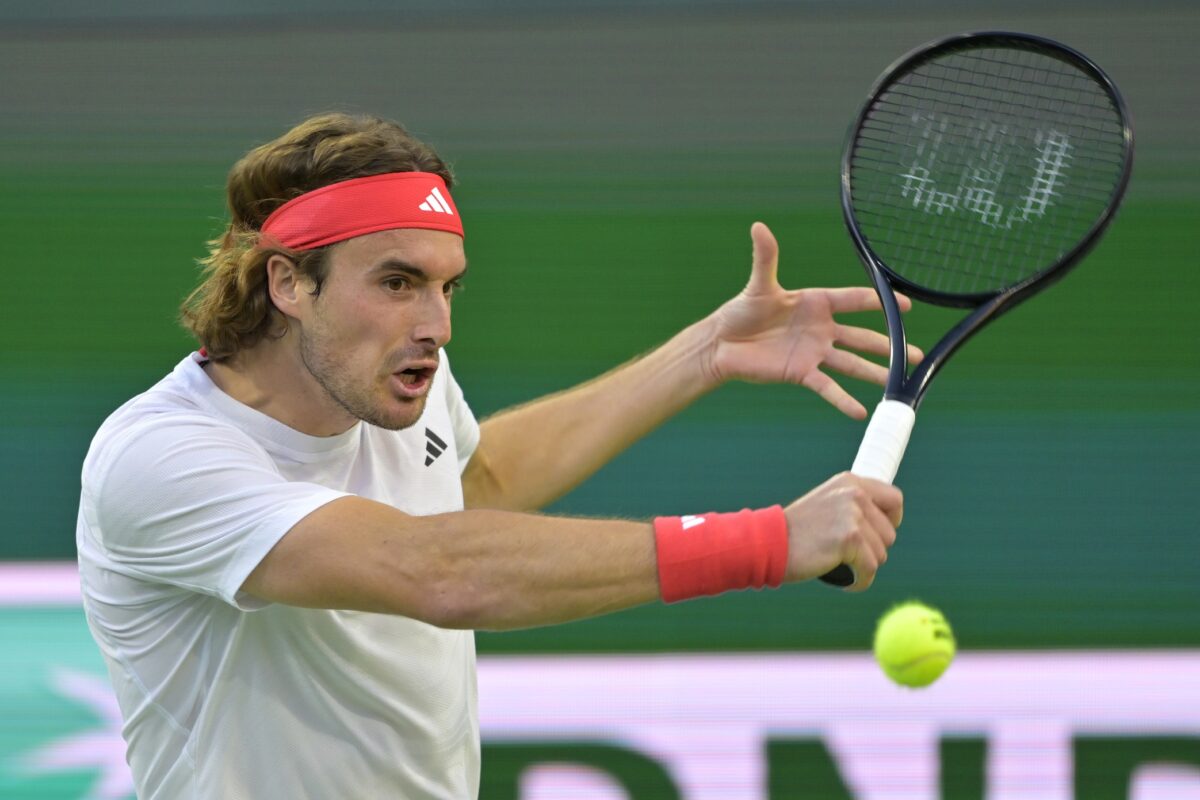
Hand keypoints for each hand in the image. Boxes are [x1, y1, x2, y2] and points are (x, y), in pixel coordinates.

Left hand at [704, 222, 922, 418]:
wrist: (722, 345)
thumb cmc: (740, 312)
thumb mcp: (758, 285)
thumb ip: (765, 258)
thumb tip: (758, 226)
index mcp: (815, 303)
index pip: (853, 300)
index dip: (879, 302)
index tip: (905, 305)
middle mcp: (821, 328)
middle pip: (862, 336)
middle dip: (889, 345)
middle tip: (916, 354)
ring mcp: (813, 352)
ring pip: (851, 363)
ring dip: (875, 372)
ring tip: (897, 382)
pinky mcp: (801, 373)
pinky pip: (827, 387)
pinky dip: (843, 400)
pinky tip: (860, 411)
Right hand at [783, 472, 901, 590]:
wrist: (768, 542)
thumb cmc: (795, 532)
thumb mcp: (827, 505)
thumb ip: (853, 507)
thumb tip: (887, 524)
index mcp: (850, 482)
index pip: (894, 499)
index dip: (891, 521)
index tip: (876, 535)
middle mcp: (854, 494)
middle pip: (889, 534)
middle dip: (872, 550)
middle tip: (846, 555)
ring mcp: (853, 515)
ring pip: (881, 554)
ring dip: (863, 566)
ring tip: (838, 564)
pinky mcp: (850, 538)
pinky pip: (870, 570)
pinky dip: (859, 581)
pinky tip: (845, 581)